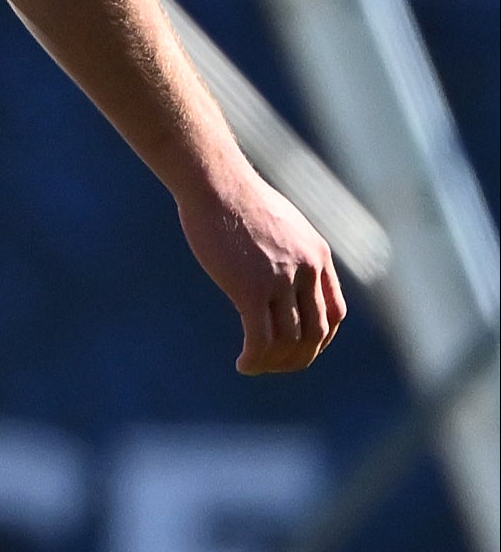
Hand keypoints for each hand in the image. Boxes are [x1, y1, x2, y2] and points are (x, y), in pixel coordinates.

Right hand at [181, 163, 346, 377]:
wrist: (216, 184)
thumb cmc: (236, 198)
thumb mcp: (277, 223)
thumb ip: (286, 250)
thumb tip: (275, 265)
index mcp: (317, 257)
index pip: (334, 313)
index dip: (320, 339)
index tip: (298, 348)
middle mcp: (306, 272)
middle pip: (315, 333)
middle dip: (298, 358)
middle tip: (276, 367)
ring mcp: (280, 281)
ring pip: (288, 340)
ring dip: (274, 363)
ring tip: (254, 367)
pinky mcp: (250, 289)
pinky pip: (260, 338)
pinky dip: (255, 358)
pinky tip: (243, 364)